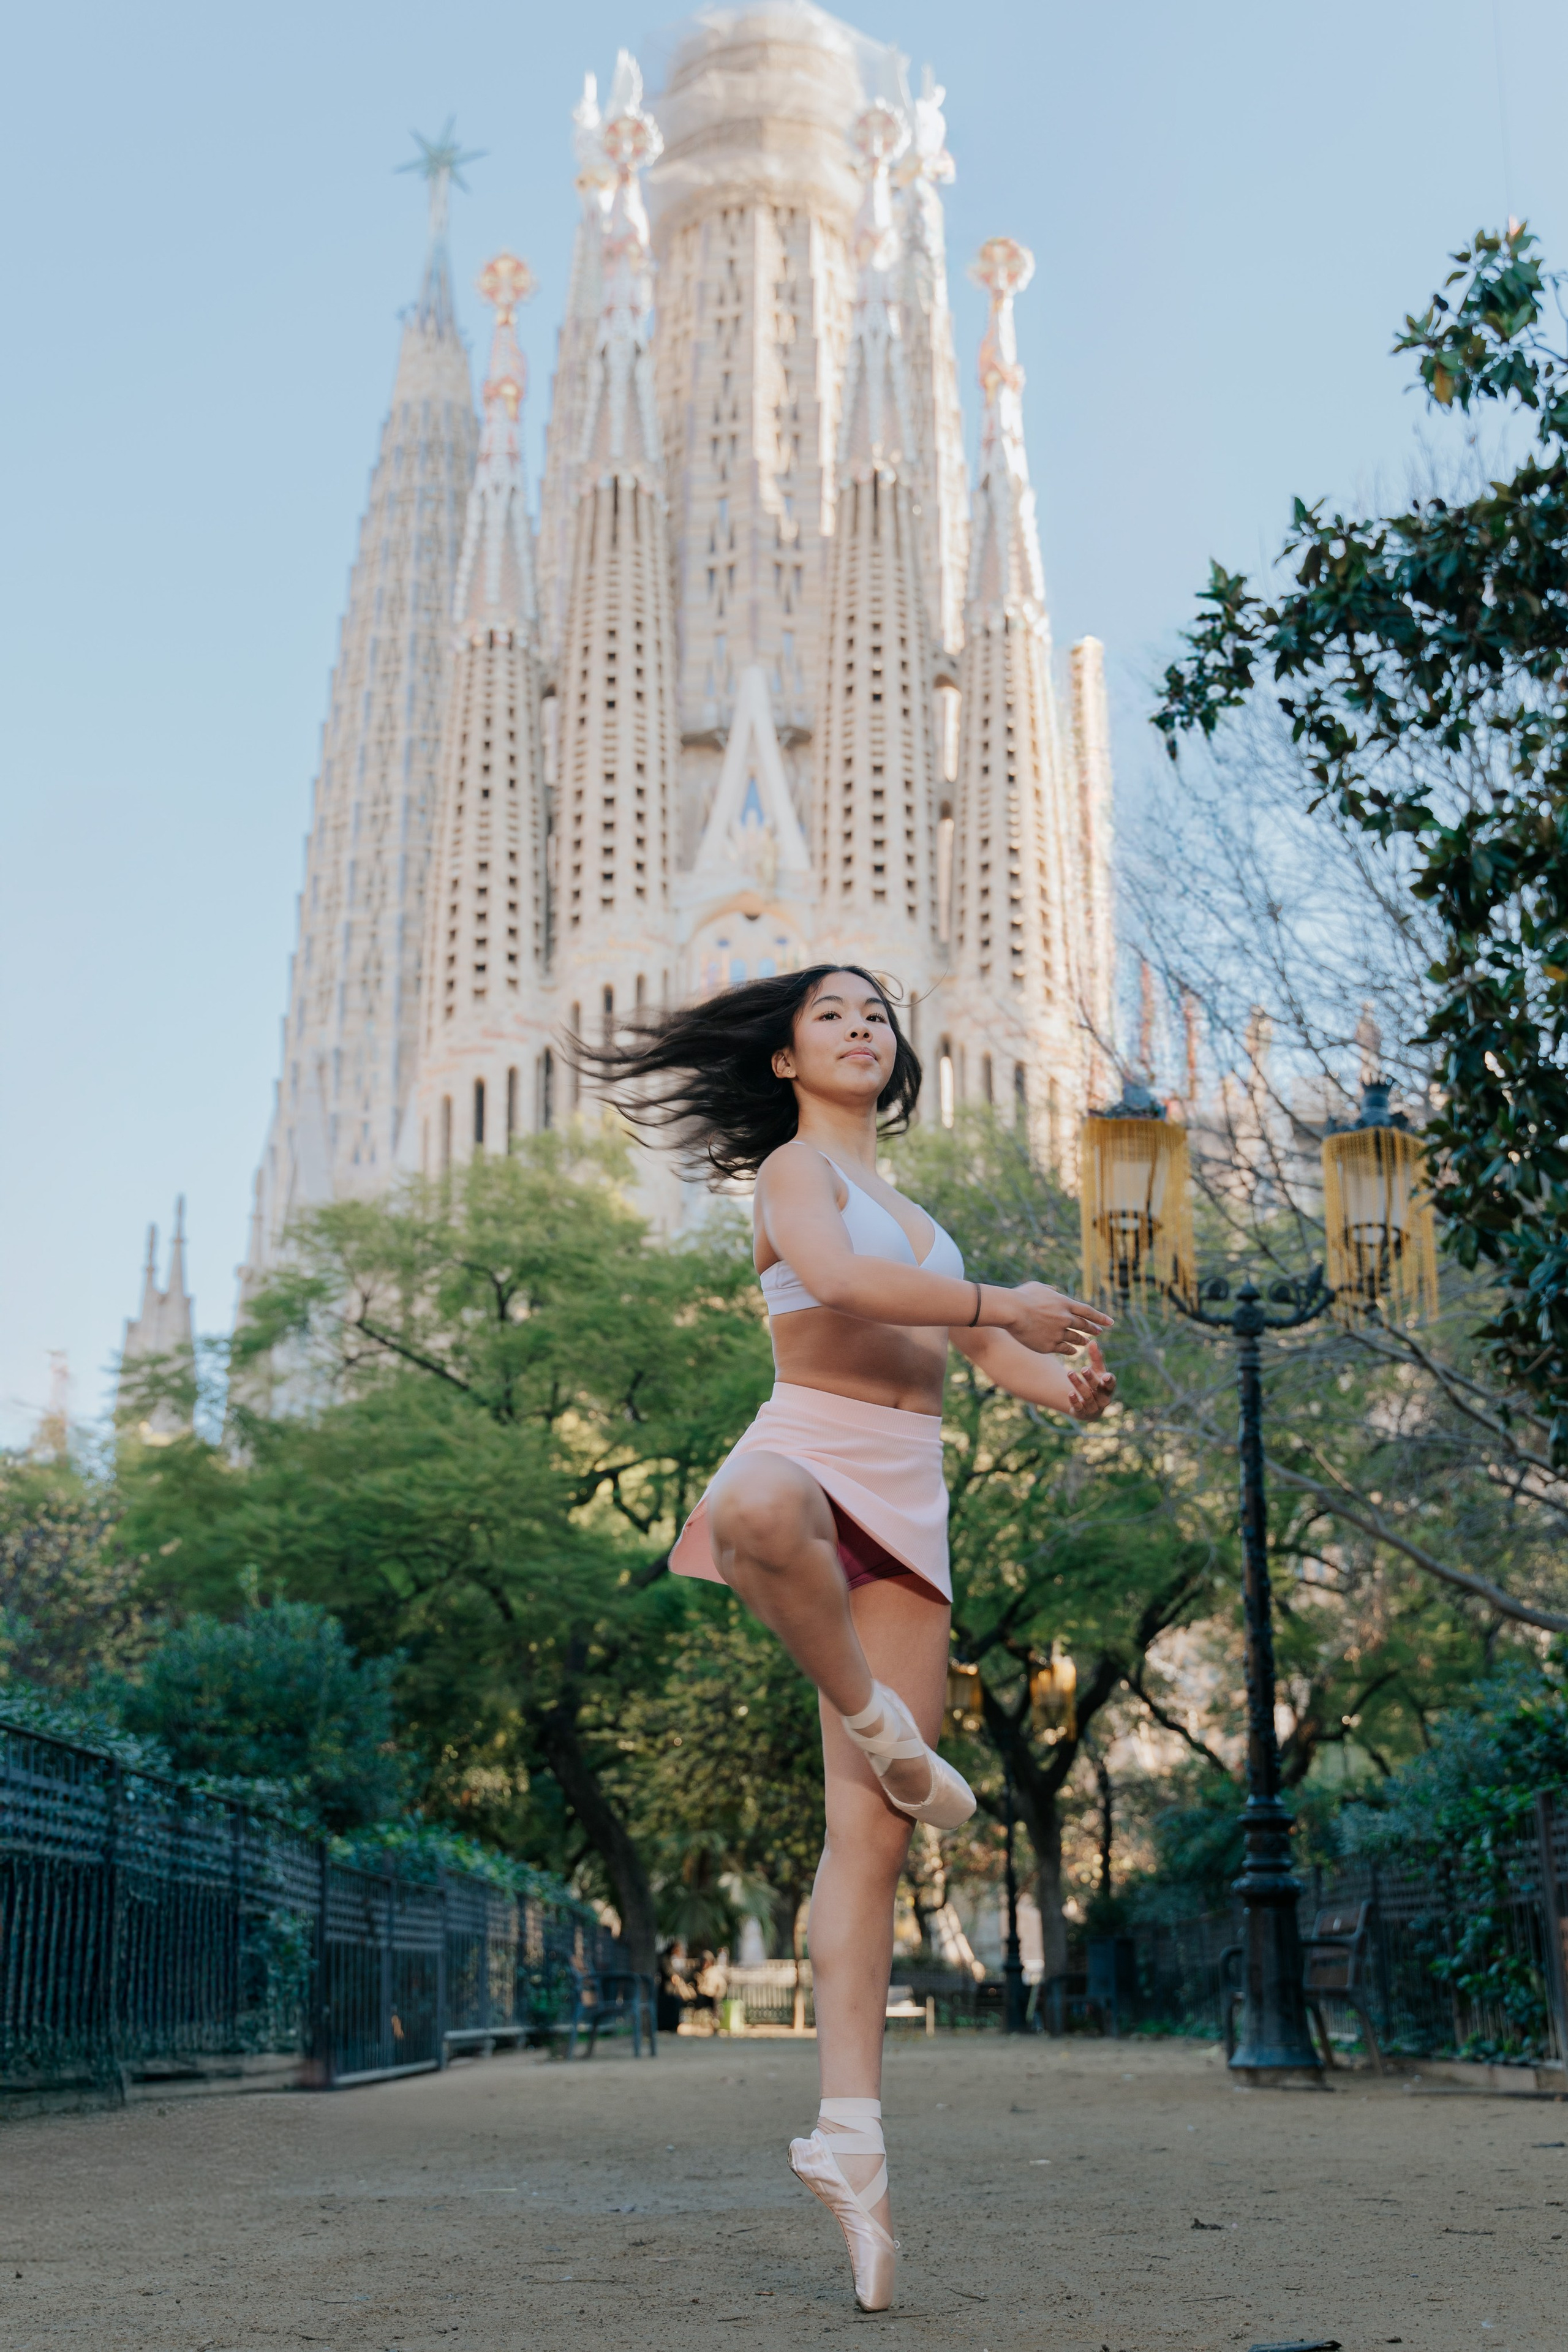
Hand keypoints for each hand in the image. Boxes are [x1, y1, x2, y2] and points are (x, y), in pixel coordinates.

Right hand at [993, 1281, 1113, 1355]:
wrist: (1012, 1311)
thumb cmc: (1021, 1296)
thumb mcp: (1037, 1287)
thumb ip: (1049, 1290)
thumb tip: (1054, 1290)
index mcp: (1065, 1303)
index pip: (1088, 1311)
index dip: (1100, 1317)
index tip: (1110, 1322)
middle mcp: (1065, 1319)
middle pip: (1084, 1326)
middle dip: (1093, 1329)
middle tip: (1099, 1333)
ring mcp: (1059, 1333)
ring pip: (1075, 1339)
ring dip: (1082, 1341)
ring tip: (1085, 1343)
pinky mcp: (1050, 1345)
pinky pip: (1064, 1349)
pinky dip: (1071, 1350)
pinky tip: (1073, 1352)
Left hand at [1066, 1342, 1116, 1421]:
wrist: (1089, 1405)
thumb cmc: (1096, 1384)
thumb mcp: (1097, 1371)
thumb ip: (1096, 1358)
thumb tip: (1093, 1341)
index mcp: (1109, 1387)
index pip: (1111, 1384)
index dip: (1109, 1380)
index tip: (1106, 1377)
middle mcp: (1104, 1399)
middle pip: (1098, 1388)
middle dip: (1091, 1378)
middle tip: (1084, 1368)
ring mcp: (1094, 1407)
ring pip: (1087, 1397)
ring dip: (1078, 1385)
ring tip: (1070, 1373)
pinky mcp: (1083, 1413)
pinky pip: (1080, 1408)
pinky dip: (1075, 1401)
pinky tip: (1070, 1393)